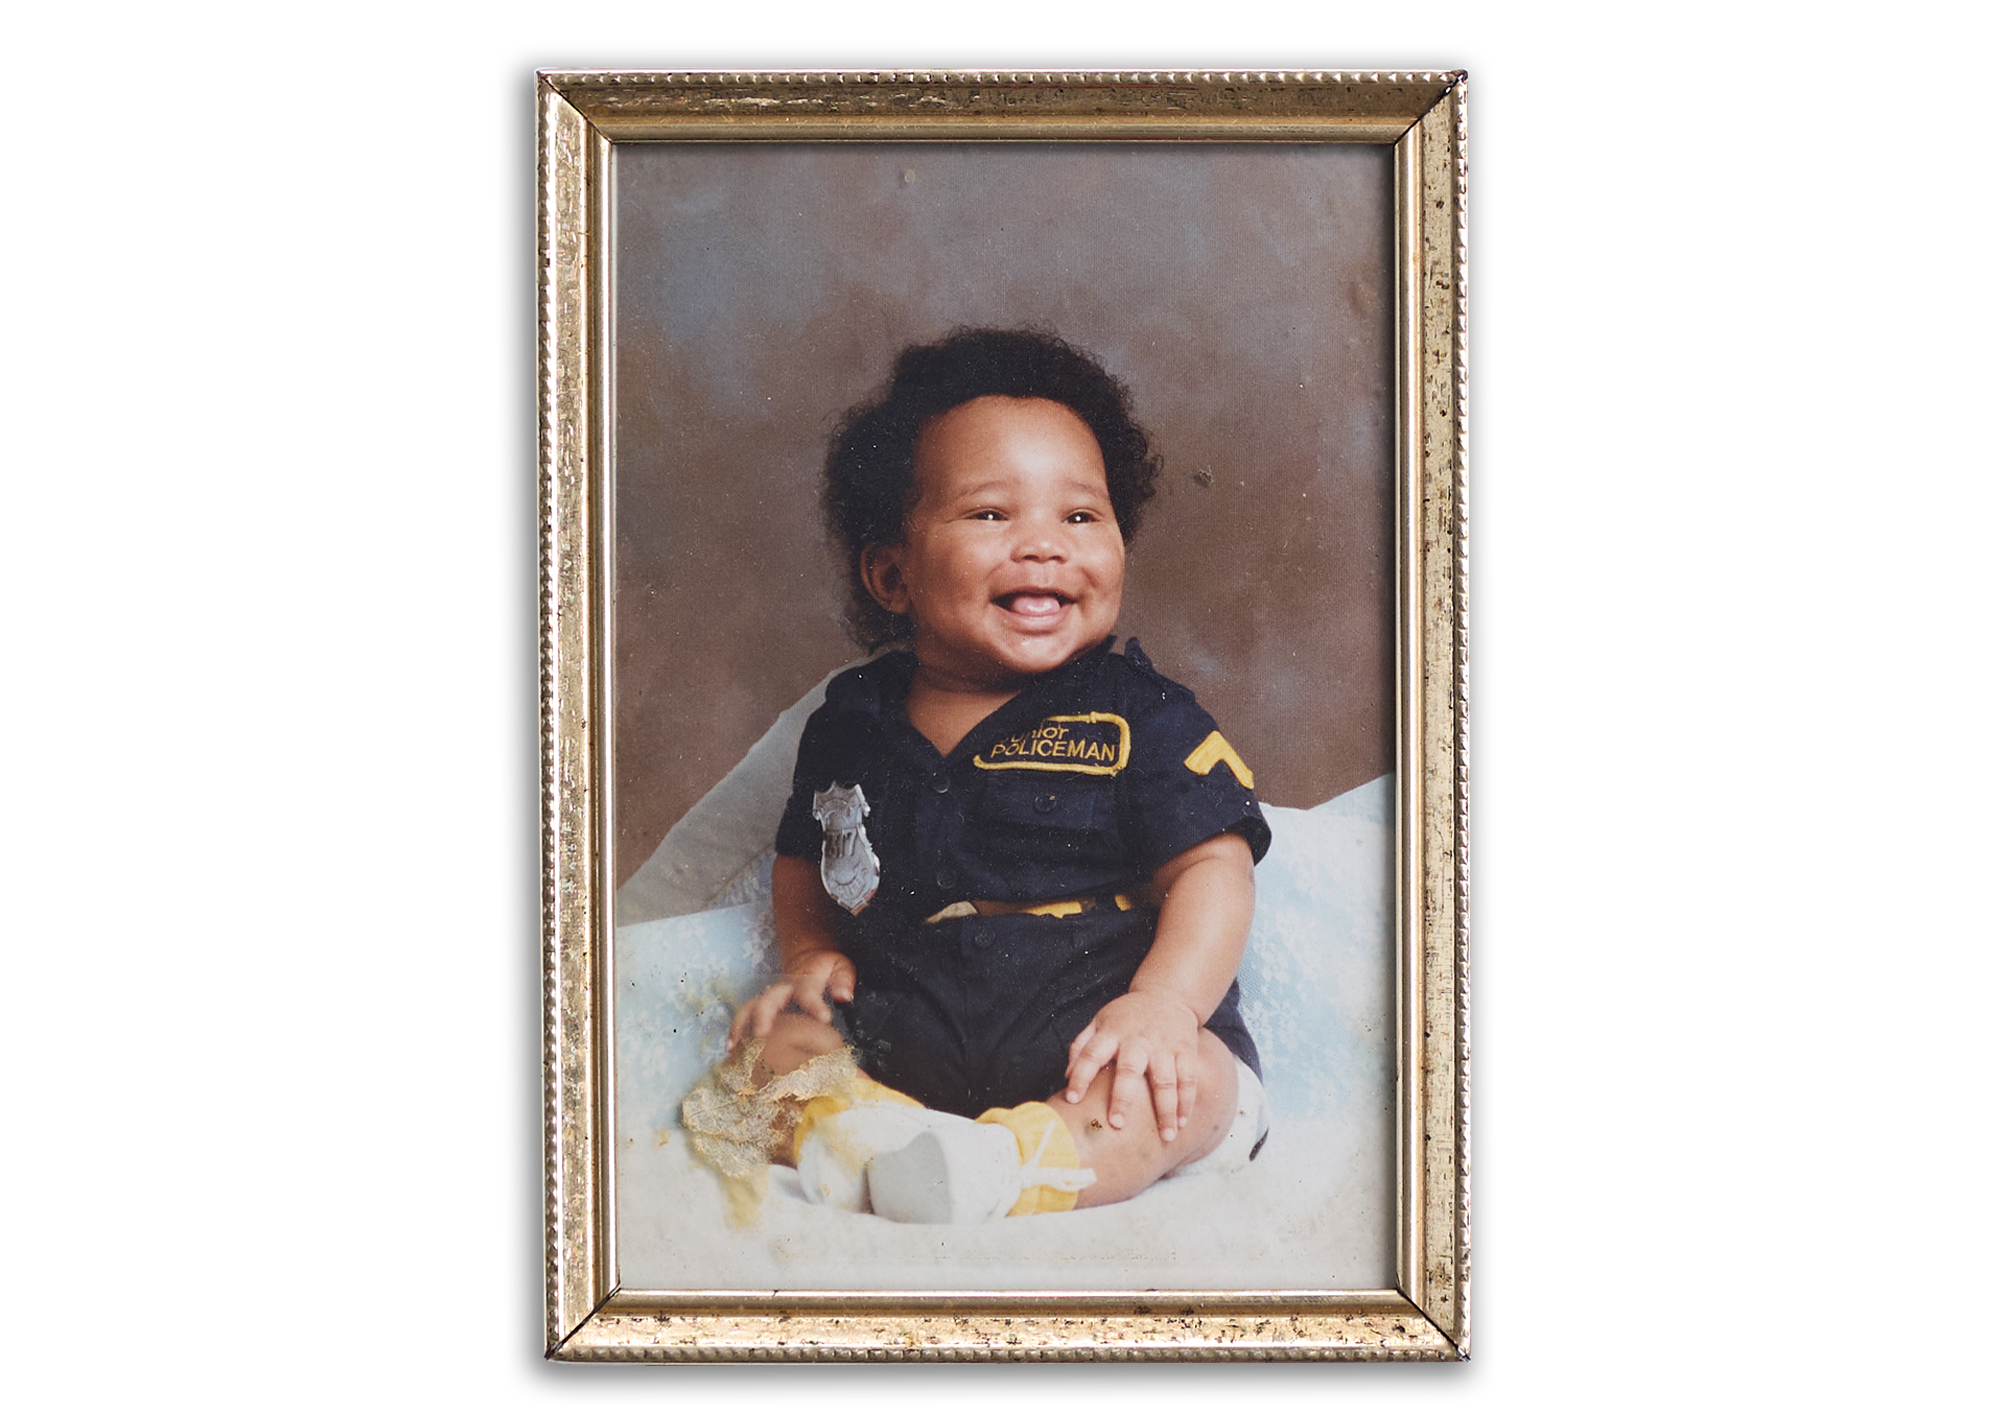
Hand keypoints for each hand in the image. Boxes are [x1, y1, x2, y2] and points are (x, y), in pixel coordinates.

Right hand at [726, 949, 856, 1052]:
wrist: (809, 959)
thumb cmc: (827, 967)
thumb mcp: (840, 966)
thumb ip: (843, 979)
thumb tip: (844, 996)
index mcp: (805, 980)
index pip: (807, 991)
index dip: (814, 1005)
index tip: (824, 1019)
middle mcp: (782, 988)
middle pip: (767, 1000)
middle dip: (763, 1018)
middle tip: (762, 1037)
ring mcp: (769, 997)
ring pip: (750, 1008)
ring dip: (741, 1026)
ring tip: (736, 1048)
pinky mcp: (761, 1006)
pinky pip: (745, 1017)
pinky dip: (737, 1032)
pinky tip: (732, 1050)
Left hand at [1063, 988, 1202, 1141]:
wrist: (1167, 995)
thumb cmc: (1127, 1016)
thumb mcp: (1099, 1022)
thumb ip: (1081, 1047)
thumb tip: (1067, 1077)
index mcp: (1111, 1033)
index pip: (1090, 1055)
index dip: (1080, 1076)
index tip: (1072, 1100)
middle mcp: (1137, 1040)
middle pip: (1129, 1070)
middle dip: (1123, 1098)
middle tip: (1117, 1124)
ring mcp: (1164, 1046)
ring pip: (1166, 1080)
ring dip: (1166, 1110)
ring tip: (1167, 1136)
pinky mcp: (1186, 1050)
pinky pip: (1188, 1078)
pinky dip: (1187, 1101)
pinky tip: (1183, 1122)